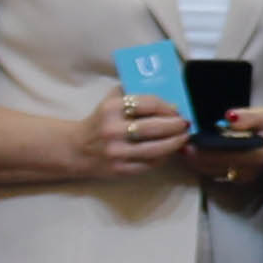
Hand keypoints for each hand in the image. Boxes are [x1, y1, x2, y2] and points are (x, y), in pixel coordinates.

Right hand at [76, 93, 193, 177]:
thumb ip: (134, 93)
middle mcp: (113, 130)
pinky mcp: (120, 169)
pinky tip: (170, 151)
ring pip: (155, 149)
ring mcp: (117, 152)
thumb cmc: (100, 121)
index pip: (148, 104)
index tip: (177, 110)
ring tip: (184, 138)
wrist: (76, 149)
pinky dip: (163, 157)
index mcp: (111, 108)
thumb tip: (169, 100)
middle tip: (186, 124)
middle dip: (176, 126)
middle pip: (154, 127)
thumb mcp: (110, 100)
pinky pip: (149, 164)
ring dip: (175, 143)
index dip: (167, 107)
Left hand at [182, 101, 262, 183]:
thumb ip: (249, 117)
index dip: (202, 150)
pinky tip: (194, 156)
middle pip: (212, 166)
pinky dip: (203, 165)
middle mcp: (248, 171)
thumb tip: (230, 116)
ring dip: (196, 162)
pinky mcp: (239, 180)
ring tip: (182, 149)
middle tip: (177, 145)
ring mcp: (243, 178)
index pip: (222, 155)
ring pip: (211, 172)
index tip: (186, 142)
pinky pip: (215, 174)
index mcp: (256, 155)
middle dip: (193, 156)